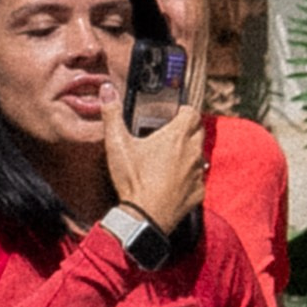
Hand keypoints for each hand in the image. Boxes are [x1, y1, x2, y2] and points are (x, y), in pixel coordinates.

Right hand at [102, 92, 206, 238]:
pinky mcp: (199, 191)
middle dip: (187, 129)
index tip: (172, 114)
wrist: (145, 217)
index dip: (183, 111)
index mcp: (177, 136)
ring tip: (169, 157)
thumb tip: (106, 89)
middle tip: (169, 134)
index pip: (192, 113)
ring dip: (189, 152)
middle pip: (198, 131)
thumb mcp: (117, 144)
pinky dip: (189, 175)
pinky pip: (198, 177)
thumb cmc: (133, 180)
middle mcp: (193, 152)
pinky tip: (173, 180)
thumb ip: (112, 114)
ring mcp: (198, 172)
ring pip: (200, 154)